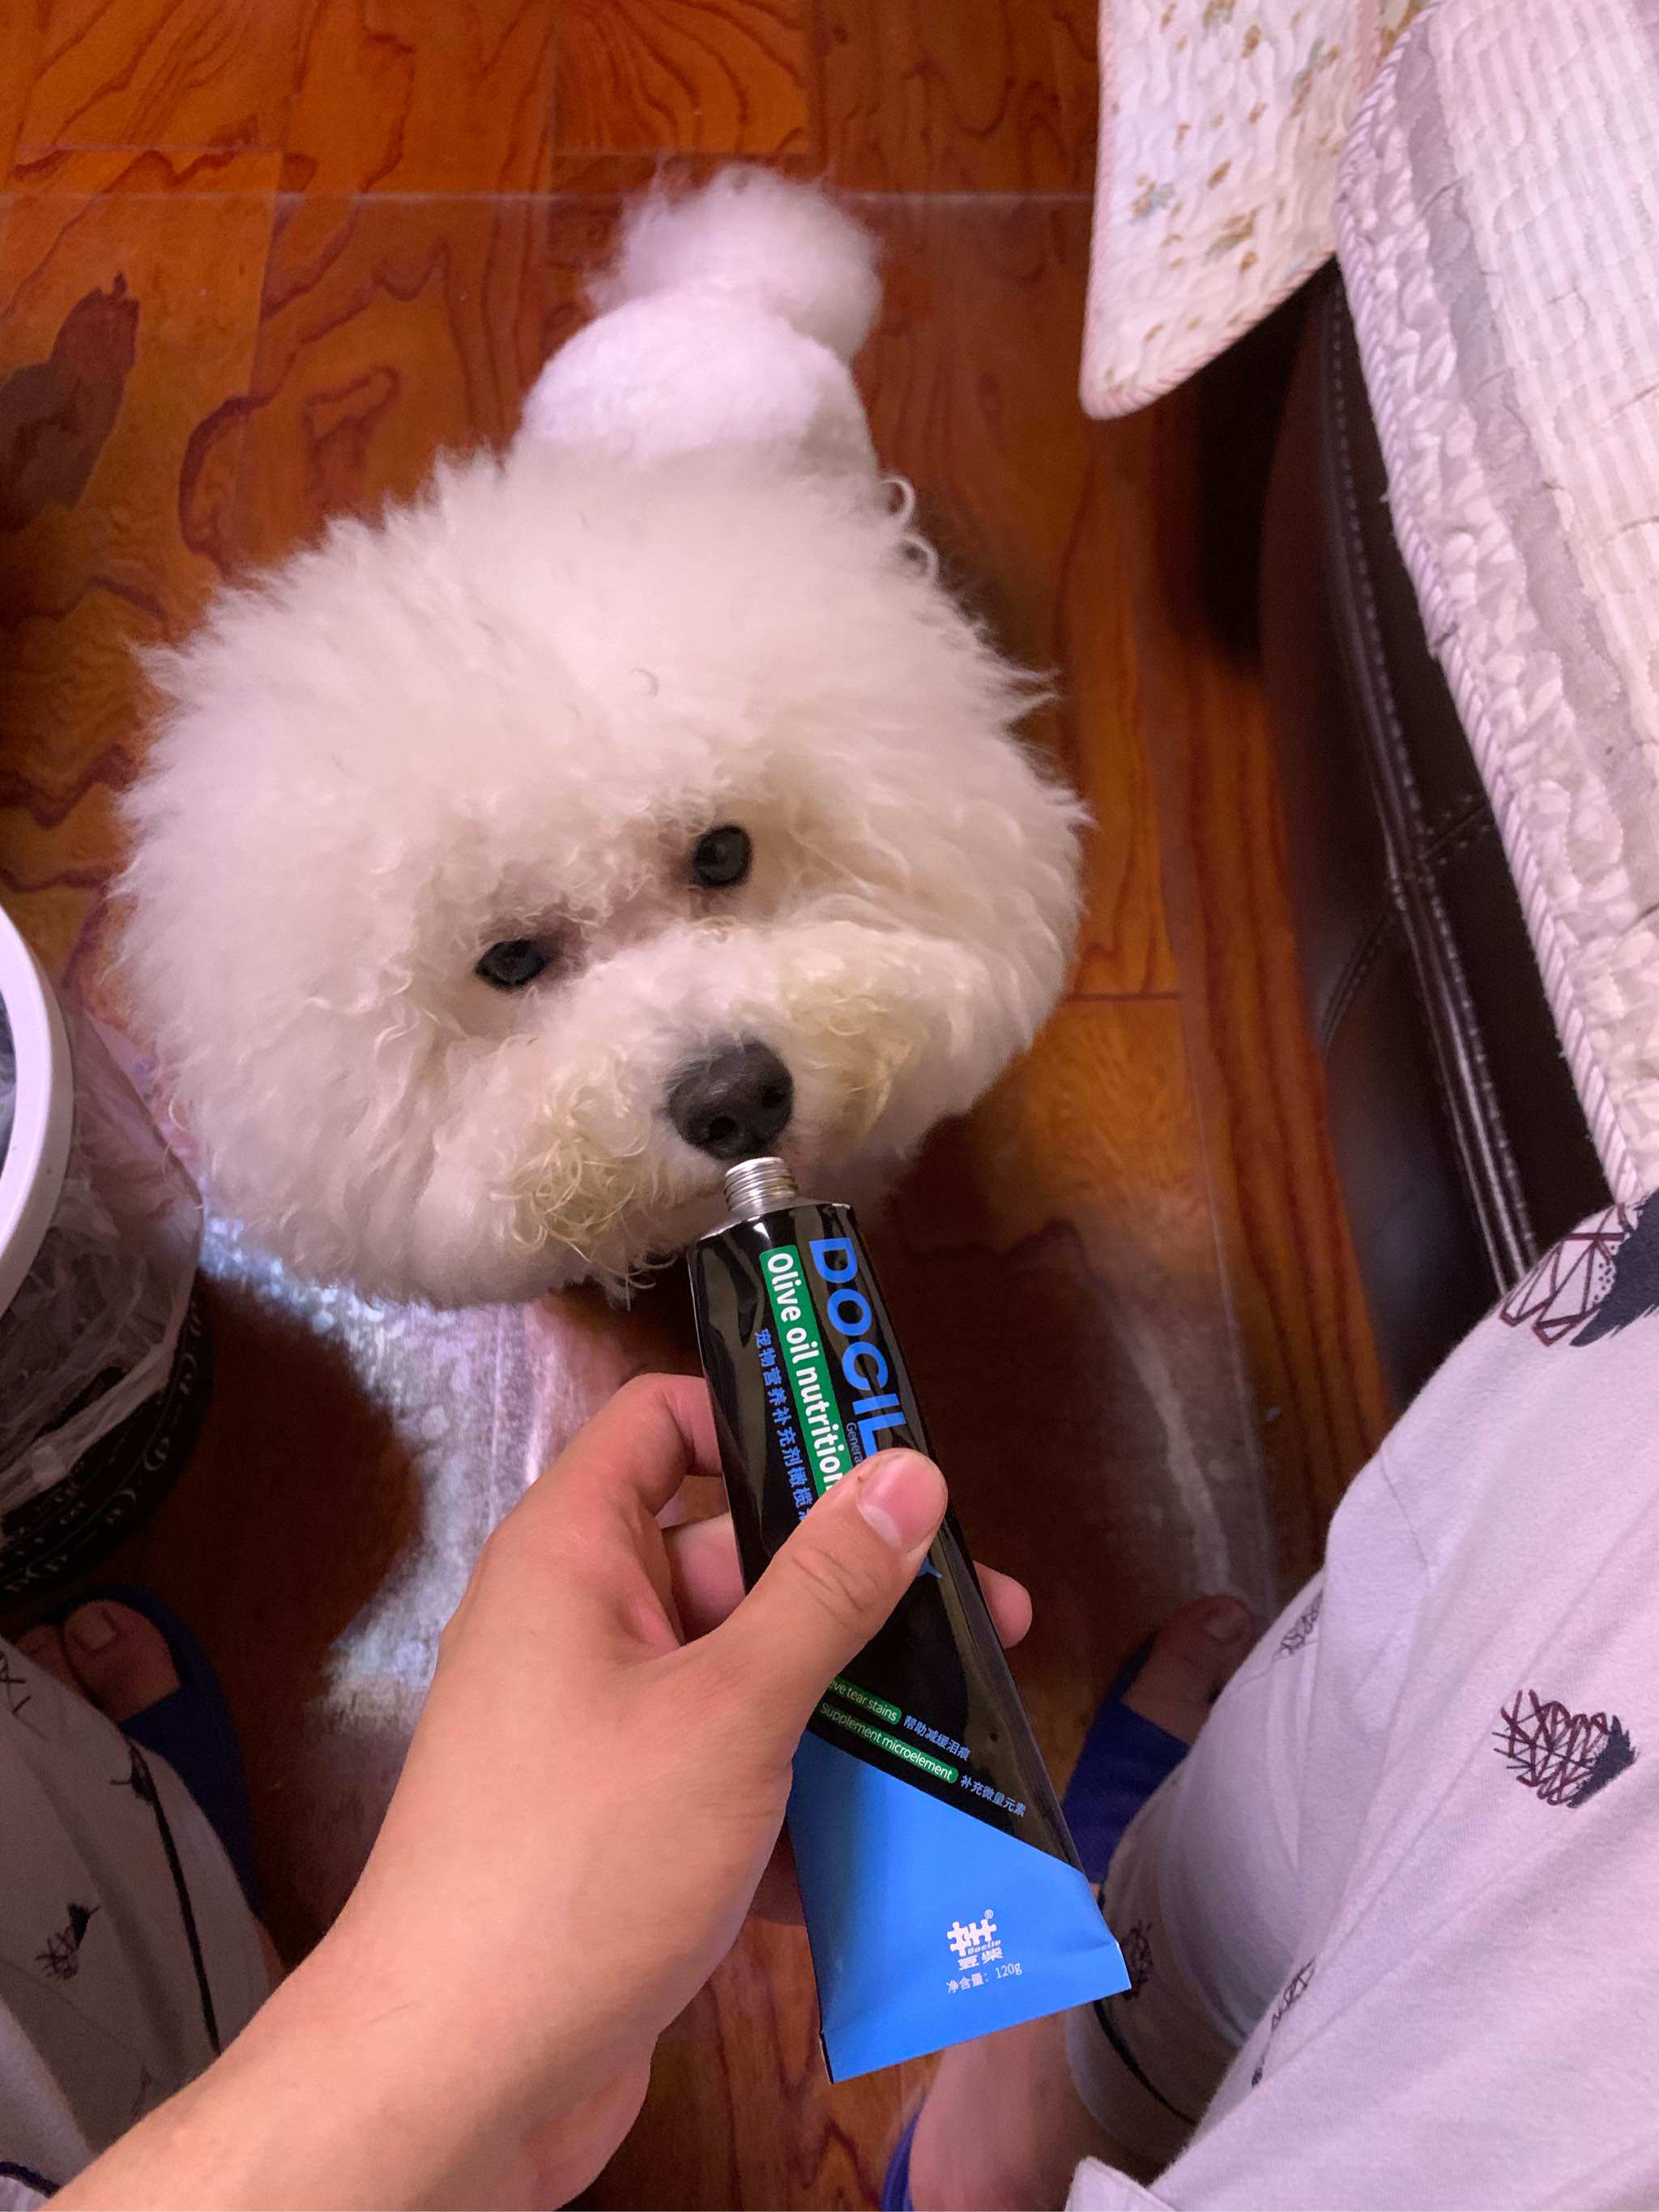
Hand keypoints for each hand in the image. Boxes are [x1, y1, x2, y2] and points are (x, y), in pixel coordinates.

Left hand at [61, 1374, 1027, 2209]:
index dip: (763, 1420)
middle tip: (985, 1615)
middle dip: (856, 1592)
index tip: (877, 1455)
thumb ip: (827, 1588)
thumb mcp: (729, 1709)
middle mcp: (585, 1629)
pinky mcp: (630, 1834)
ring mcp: (605, 1737)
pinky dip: (807, 1811)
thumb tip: (909, 1469)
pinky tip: (902, 1850)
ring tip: (972, 1733)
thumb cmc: (582, 1857)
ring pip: (750, 1685)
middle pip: (735, 1564)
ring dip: (851, 1712)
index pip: (662, 1424)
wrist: (458, 2083)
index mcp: (576, 1557)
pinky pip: (737, 1786)